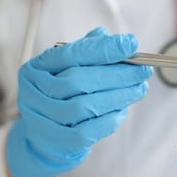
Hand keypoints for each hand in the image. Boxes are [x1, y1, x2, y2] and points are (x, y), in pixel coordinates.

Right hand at [6, 27, 152, 176]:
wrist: (44, 140)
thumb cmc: (58, 99)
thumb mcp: (65, 72)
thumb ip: (84, 53)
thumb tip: (106, 35)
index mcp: (36, 68)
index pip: (72, 53)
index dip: (104, 48)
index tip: (131, 44)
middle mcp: (34, 92)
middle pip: (79, 80)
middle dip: (117, 74)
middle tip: (142, 71)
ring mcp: (43, 119)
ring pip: (85, 106)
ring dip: (119, 96)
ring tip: (139, 89)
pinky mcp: (57, 142)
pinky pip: (88, 130)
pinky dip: (110, 119)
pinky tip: (122, 110)